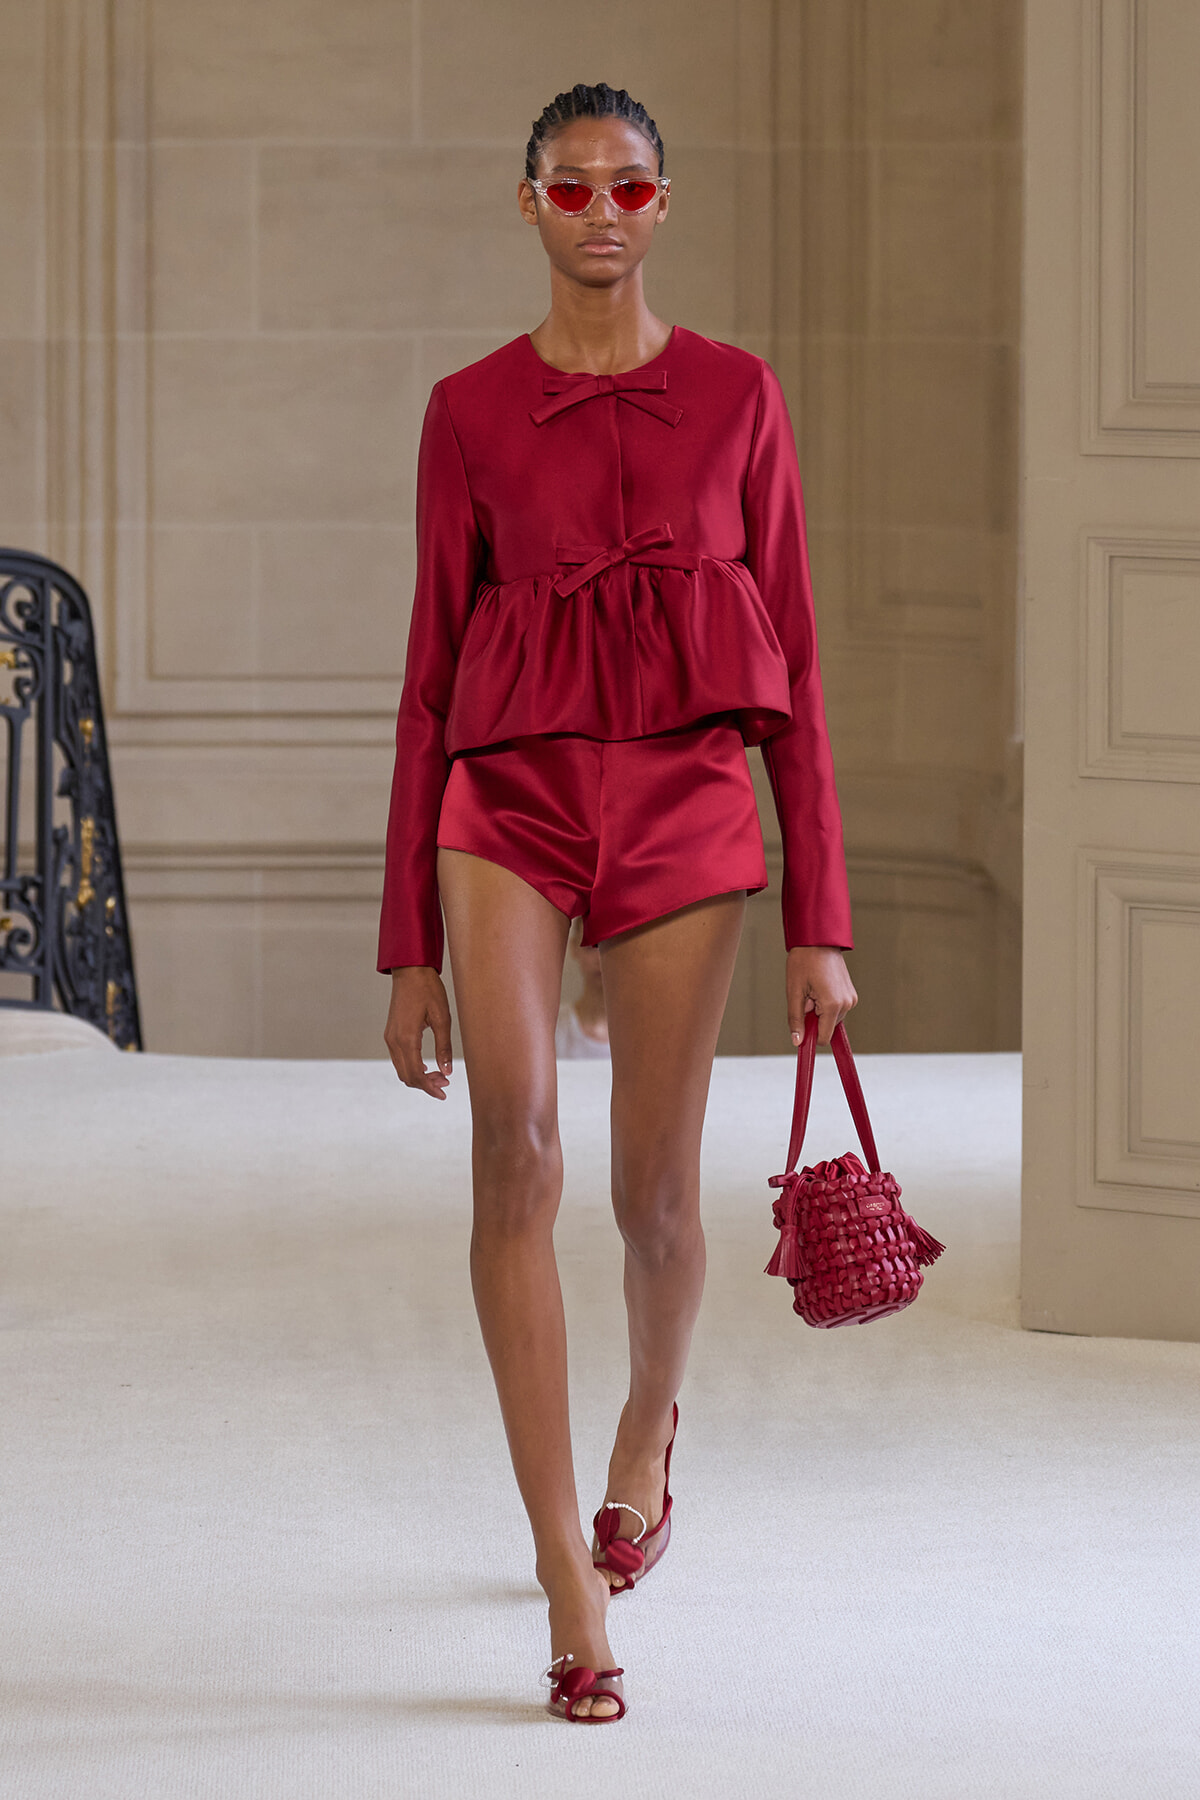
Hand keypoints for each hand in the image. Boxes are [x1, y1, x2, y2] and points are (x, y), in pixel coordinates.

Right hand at [383, 967, 453, 1099]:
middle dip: (425, 1084)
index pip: (416, 1074)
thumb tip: (447, 1071)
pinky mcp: (391, 1034)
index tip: (443, 1093)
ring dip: (418, 1077)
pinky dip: (412, 1067)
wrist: (410, 971)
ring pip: (401, 1069)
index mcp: (407, 1038)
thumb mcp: (442, 1018)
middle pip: (406, 1076)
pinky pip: (399, 1059)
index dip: (429, 1087)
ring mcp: (390, 1037)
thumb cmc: (428, 990)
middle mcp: (394, 1041)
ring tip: (440, 1075)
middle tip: (446, 1083)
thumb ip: (443, 1047)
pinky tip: (427, 1066)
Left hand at [786, 946, 857, 1048]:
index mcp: (833, 1005)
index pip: (824, 1038)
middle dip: (814, 1018)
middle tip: (806, 996)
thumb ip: (796, 1020)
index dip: (810, 1035)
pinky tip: (820, 987)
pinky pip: (836, 1009)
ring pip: (831, 1018)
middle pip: (827, 1028)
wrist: (818, 941)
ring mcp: (851, 999)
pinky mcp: (851, 994)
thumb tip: (797, 1041)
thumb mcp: (794, 992)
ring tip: (813, 989)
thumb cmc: (805, 962)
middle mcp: (846, 1004)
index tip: (801, 1027)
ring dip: (819, 1010)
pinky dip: (826, 1003)